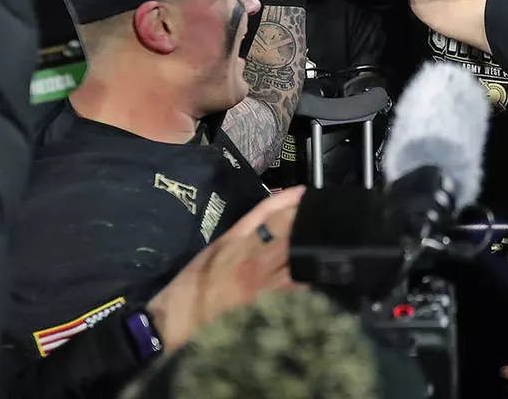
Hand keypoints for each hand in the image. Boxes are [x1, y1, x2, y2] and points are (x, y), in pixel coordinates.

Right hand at [147, 187, 304, 352]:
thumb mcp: (215, 247)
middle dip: (303, 219)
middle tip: (320, 212)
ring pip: (295, 255)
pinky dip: (307, 273)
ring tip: (325, 236)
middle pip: (286, 231)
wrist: (182, 315)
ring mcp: (263, 278)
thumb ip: (242, 233)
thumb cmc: (194, 280)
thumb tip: (269, 221)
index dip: (287, 200)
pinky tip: (317, 266)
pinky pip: (295, 282)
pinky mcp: (268, 299)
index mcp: (235, 238)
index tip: (303, 192)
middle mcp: (252, 255)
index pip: (266, 212)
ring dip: (309, 244)